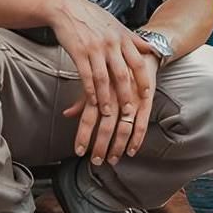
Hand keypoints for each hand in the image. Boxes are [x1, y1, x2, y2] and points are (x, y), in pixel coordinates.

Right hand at [50, 0, 155, 165]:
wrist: (65, 7)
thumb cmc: (91, 16)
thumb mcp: (115, 24)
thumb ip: (132, 39)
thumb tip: (151, 49)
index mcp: (121, 37)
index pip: (137, 63)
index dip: (143, 81)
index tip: (147, 96)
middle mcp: (110, 43)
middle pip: (122, 75)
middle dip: (126, 97)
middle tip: (129, 114)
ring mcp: (94, 48)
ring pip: (103, 79)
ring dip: (106, 99)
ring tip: (108, 113)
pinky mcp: (78, 52)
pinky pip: (86, 76)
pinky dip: (89, 91)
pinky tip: (91, 101)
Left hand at [67, 50, 156, 166]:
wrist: (139, 50)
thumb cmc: (113, 67)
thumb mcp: (96, 80)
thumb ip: (83, 98)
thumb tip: (66, 114)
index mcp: (100, 89)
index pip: (88, 116)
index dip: (83, 135)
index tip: (78, 150)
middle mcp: (114, 95)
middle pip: (105, 125)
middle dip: (99, 146)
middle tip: (95, 161)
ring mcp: (131, 98)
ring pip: (123, 128)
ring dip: (117, 147)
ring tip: (111, 160)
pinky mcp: (146, 101)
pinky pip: (142, 123)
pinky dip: (136, 139)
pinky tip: (131, 151)